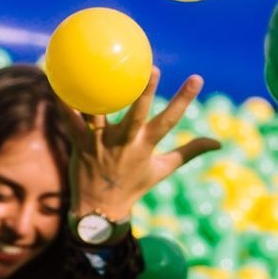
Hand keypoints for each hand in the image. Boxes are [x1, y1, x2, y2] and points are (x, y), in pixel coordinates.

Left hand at [77, 68, 220, 219]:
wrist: (99, 210)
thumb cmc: (134, 186)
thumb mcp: (163, 169)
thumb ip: (189, 152)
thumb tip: (219, 143)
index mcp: (146, 146)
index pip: (170, 120)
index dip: (184, 99)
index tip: (197, 78)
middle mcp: (124, 143)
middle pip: (136, 114)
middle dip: (146, 93)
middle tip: (153, 69)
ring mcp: (101, 143)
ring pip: (101, 113)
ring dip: (101, 94)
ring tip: (98, 69)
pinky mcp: (80, 144)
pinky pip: (69, 120)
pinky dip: (64, 103)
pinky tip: (58, 81)